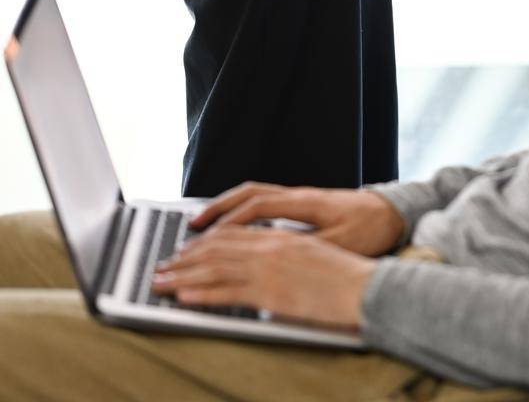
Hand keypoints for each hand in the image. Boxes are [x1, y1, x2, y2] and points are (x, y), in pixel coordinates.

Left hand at [153, 229, 376, 329]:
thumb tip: (266, 266)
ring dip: (183, 276)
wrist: (366, 287)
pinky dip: (201, 294)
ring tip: (161, 282)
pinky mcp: (270, 293)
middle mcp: (271, 246)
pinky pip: (227, 292)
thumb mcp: (314, 256)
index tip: (185, 250)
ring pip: (215, 268)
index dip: (205, 241)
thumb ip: (287, 256)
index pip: (233, 233)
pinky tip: (184, 297)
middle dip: (185, 259)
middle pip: (217, 248)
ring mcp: (269, 268)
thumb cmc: (347, 276)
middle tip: (162, 267)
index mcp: (282, 237)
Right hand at [188, 182, 405, 257]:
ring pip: (252, 194)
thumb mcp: (343, 243)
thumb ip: (312, 247)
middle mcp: (297, 195)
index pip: (259, 204)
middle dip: (217, 210)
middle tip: (190, 229)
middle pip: (248, 194)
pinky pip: (261, 201)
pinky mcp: (300, 205)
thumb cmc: (369, 229)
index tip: (208, 237)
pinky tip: (229, 226)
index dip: (231, 220)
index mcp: (306, 202)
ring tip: (200, 224)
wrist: (391, 213)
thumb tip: (281, 255)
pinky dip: (240, 211)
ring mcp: (297, 197)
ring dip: (225, 208)